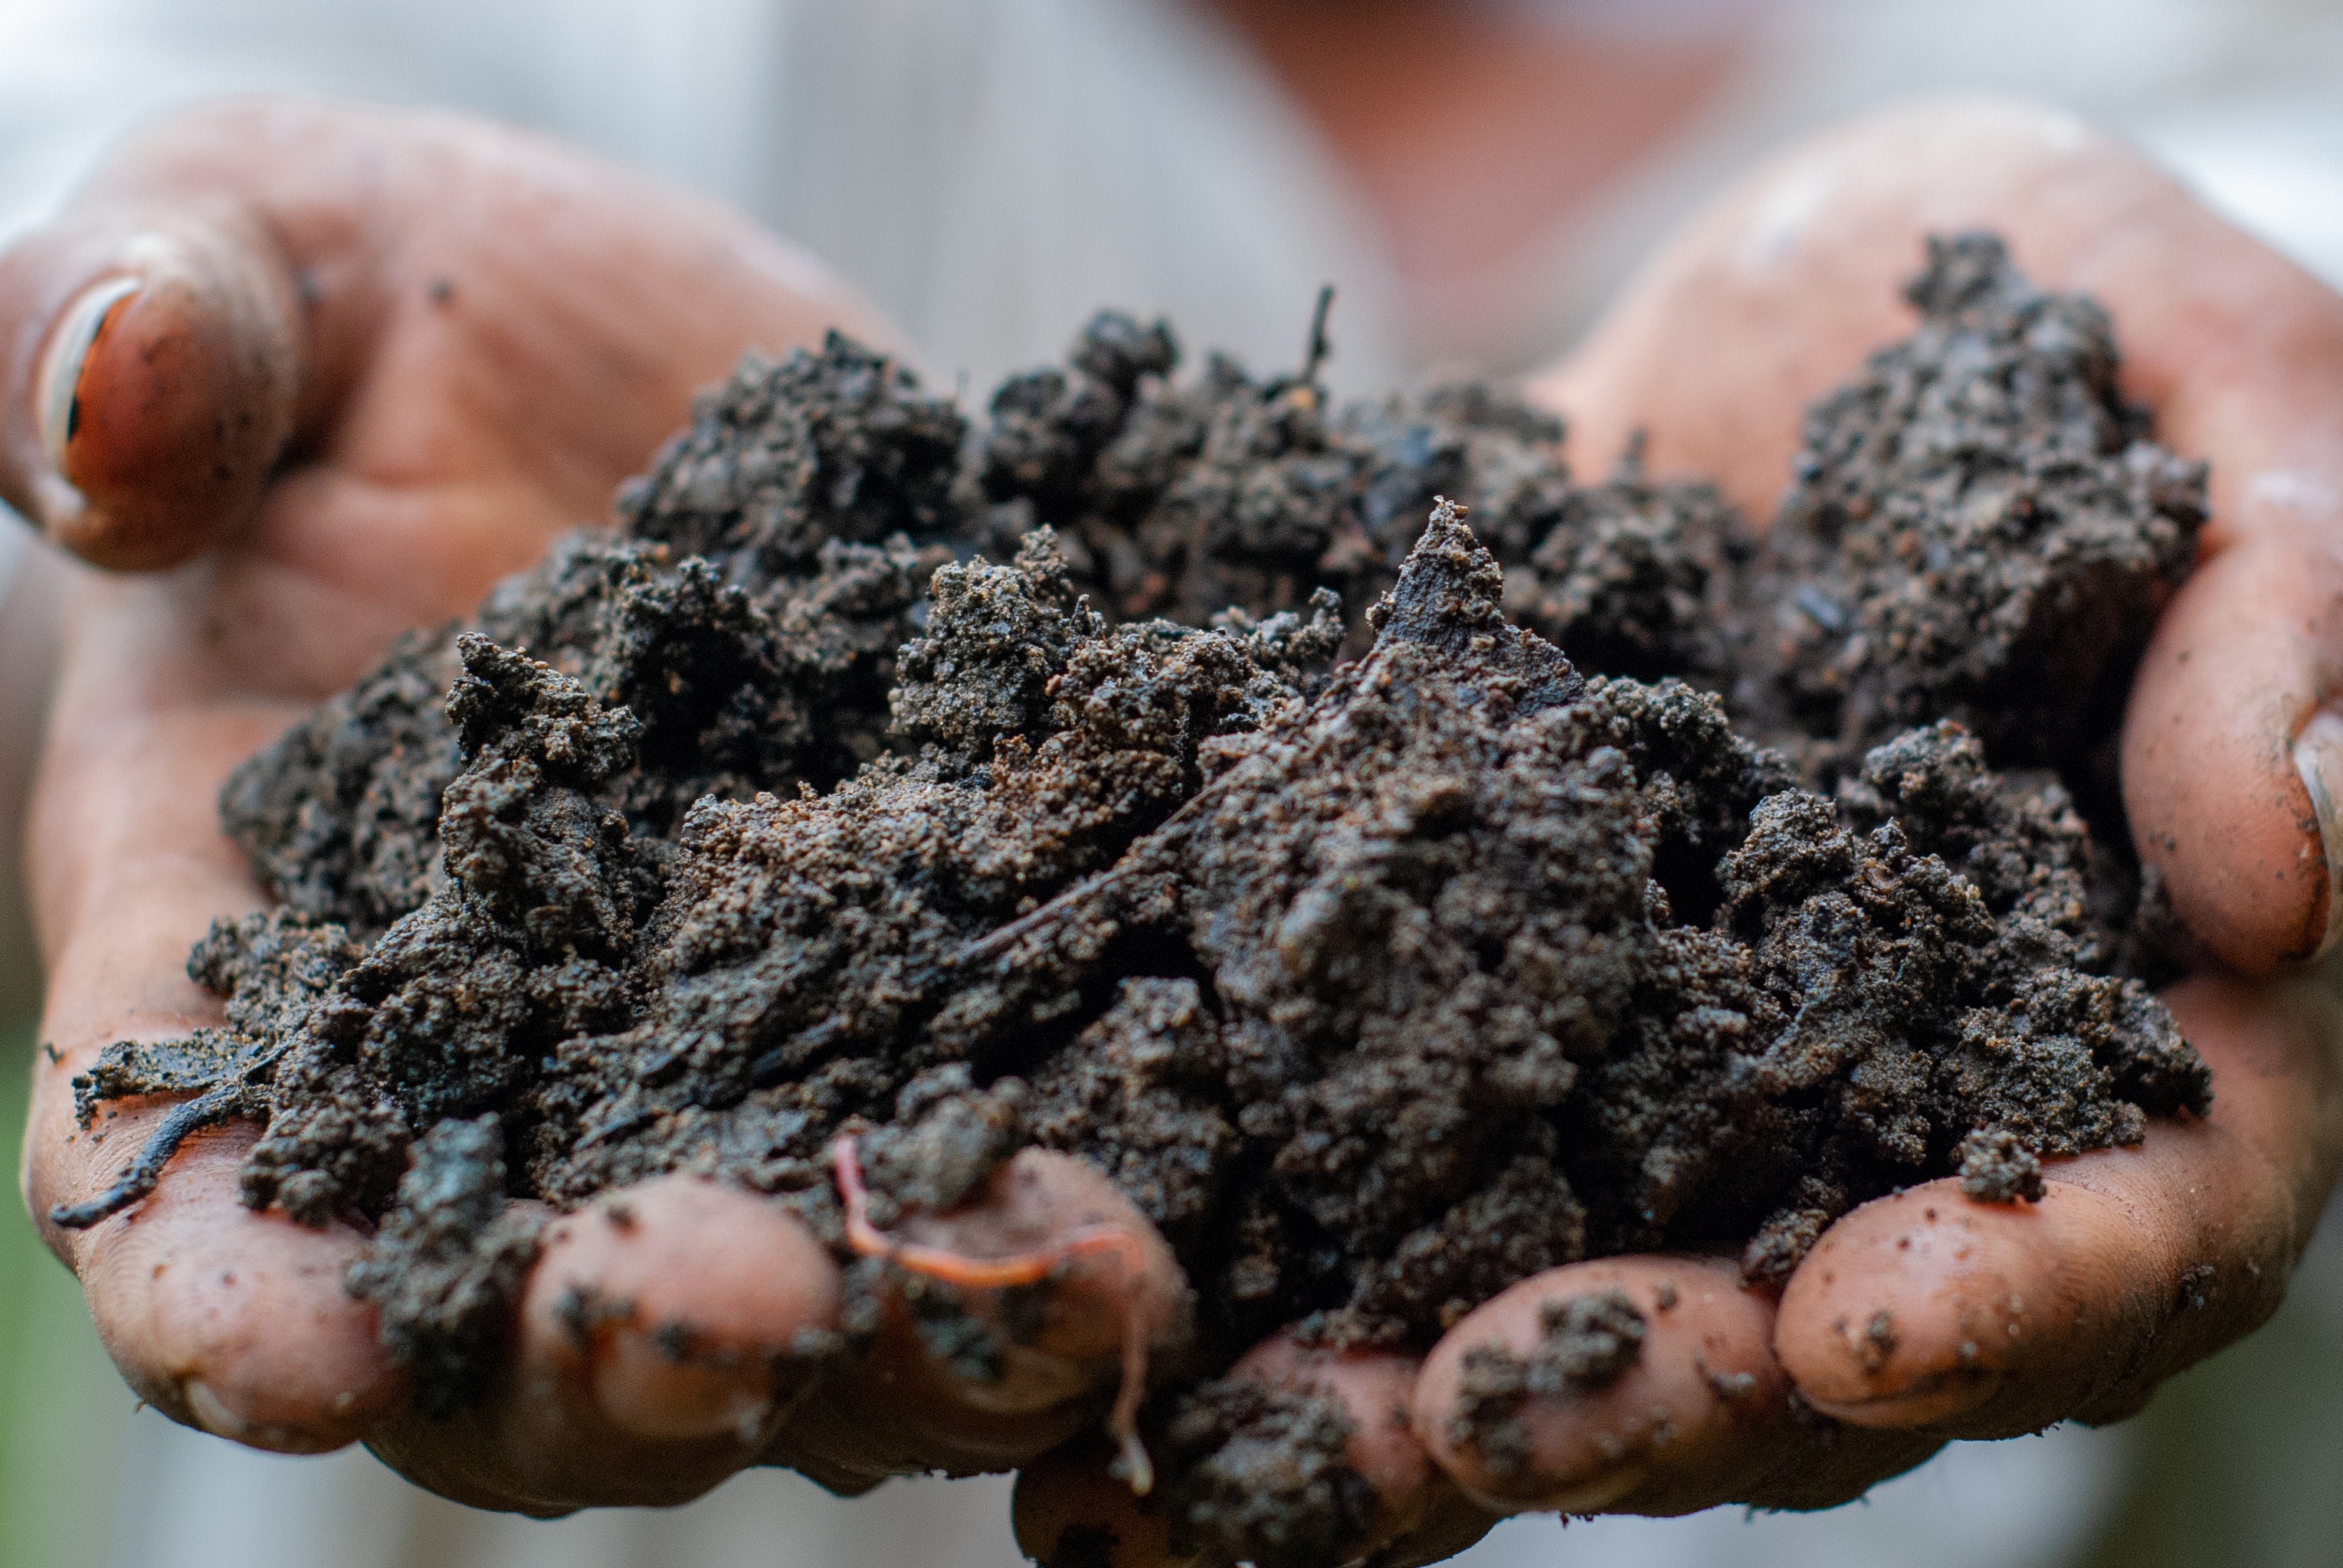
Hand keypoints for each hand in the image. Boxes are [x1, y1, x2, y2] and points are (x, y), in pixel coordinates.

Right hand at [6, 96, 1190, 1513]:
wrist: (642, 376)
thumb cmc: (382, 333)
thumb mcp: (257, 265)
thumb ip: (147, 332)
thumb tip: (107, 413)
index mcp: (266, 962)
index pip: (205, 1194)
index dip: (240, 1292)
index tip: (305, 1349)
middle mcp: (521, 1090)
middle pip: (549, 1324)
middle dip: (645, 1352)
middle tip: (753, 1317)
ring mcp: (763, 1074)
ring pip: (833, 1294)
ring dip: (939, 1326)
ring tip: (1075, 1283)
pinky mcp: (963, 1002)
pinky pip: (1041, 1133)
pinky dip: (1126, 1171)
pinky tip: (1225, 1168)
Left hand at [1014, 99, 2342, 1564]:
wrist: (1774, 306)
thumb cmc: (2050, 309)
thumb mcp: (2212, 379)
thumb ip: (2272, 616)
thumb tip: (2274, 874)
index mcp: (2135, 986)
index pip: (2147, 1204)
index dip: (2030, 1290)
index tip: (1861, 1330)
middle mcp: (1903, 1078)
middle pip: (1828, 1319)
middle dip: (1665, 1388)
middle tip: (1488, 1423)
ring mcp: (1688, 1059)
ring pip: (1598, 1285)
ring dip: (1445, 1384)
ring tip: (1281, 1433)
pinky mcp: (1503, 996)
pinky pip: (1417, 1154)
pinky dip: (1307, 1246)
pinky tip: (1171, 1313)